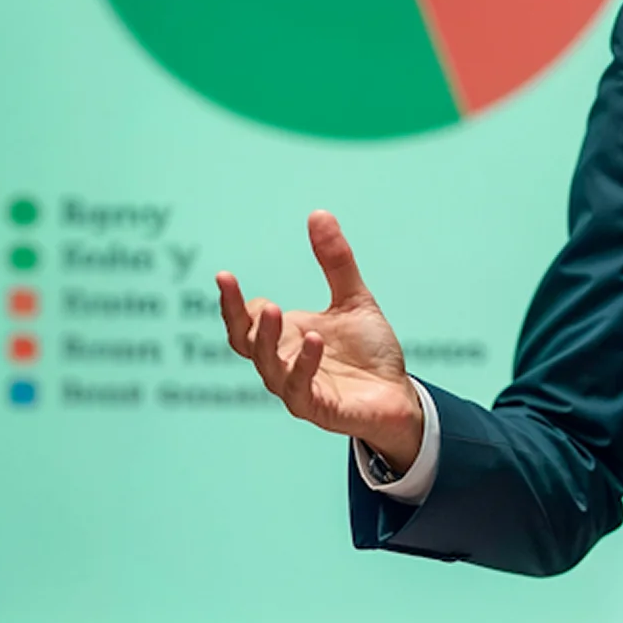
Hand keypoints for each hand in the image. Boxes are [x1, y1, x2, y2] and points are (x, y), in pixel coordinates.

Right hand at [218, 211, 425, 473]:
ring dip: (268, 340)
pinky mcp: (321, 410)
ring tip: (274, 309)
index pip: (245, 323)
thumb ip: (335, 262)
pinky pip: (302, 390)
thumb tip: (318, 213)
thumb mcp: (353, 299)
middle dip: (238, 318)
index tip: (224, 276)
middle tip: (236, 289)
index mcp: (285, 339)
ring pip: (269, 368)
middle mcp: (284, 364)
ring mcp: (299, 390)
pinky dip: (305, 366)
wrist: (399, 395)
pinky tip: (315, 340)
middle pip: (246, 345)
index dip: (232, 303)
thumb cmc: (369, 351)